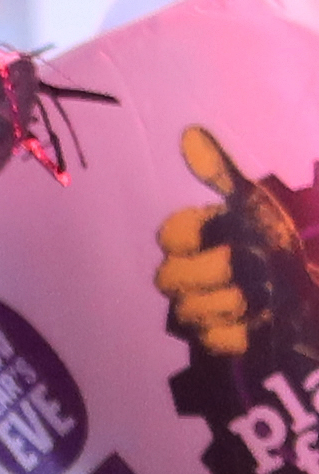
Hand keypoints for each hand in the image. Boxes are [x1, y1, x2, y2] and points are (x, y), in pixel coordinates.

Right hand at [155, 125, 308, 361]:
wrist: (309, 284)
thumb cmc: (279, 241)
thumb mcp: (255, 204)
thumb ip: (219, 174)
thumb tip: (189, 132)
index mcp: (194, 239)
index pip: (170, 236)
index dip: (197, 236)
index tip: (225, 233)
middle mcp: (186, 273)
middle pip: (168, 278)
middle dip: (215, 272)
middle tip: (250, 268)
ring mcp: (196, 309)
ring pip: (189, 311)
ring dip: (231, 303)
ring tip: (263, 298)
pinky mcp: (214, 341)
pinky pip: (210, 341)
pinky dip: (238, 333)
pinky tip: (259, 322)